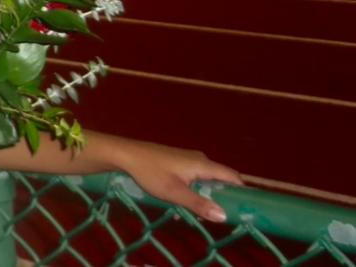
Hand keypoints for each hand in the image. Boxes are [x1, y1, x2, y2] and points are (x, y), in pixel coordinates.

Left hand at [119, 141, 242, 222]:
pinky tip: (179, 205)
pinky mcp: (176, 162)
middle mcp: (199, 159)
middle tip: (220, 216)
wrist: (125, 155)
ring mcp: (187, 159)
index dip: (242, 192)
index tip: (246, 209)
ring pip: (204, 180)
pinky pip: (192, 178)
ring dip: (203, 196)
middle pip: (220, 179)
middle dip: (221, 197)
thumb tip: (224, 216)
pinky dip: (191, 191)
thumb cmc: (150, 173)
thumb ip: (198, 204)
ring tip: (197, 215)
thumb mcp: (174, 193)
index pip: (232, 177)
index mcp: (203, 165)